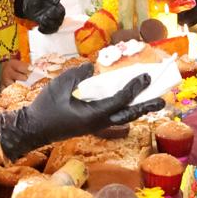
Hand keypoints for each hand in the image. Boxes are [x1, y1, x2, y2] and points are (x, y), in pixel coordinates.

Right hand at [0, 63, 162, 160]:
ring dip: (138, 108)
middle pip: (128, 115)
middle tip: (162, 98)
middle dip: (146, 106)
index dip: (134, 88)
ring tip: (153, 101)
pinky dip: (125, 109)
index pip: (120, 100)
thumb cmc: (45, 107)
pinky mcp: (92, 124)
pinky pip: (114, 116)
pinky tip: (131, 102)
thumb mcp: (60, 85)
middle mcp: (98, 122)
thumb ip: (78, 74)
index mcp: (93, 114)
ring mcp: (96, 125)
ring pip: (123, 118)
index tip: (145, 77)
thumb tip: (92, 68)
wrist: (34, 128)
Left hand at [23, 0, 65, 33]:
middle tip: (43, 17)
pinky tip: (39, 27)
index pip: (61, 13)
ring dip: (48, 27)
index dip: (55, 13)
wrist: (28, 3)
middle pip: (59, 22)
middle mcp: (57, 15)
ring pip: (55, 28)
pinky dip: (44, 31)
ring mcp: (52, 21)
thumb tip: (58, 0)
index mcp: (58, 7)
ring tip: (41, 22)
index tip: (48, 12)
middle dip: (51, 21)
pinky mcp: (47, 26)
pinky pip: (49, 31)